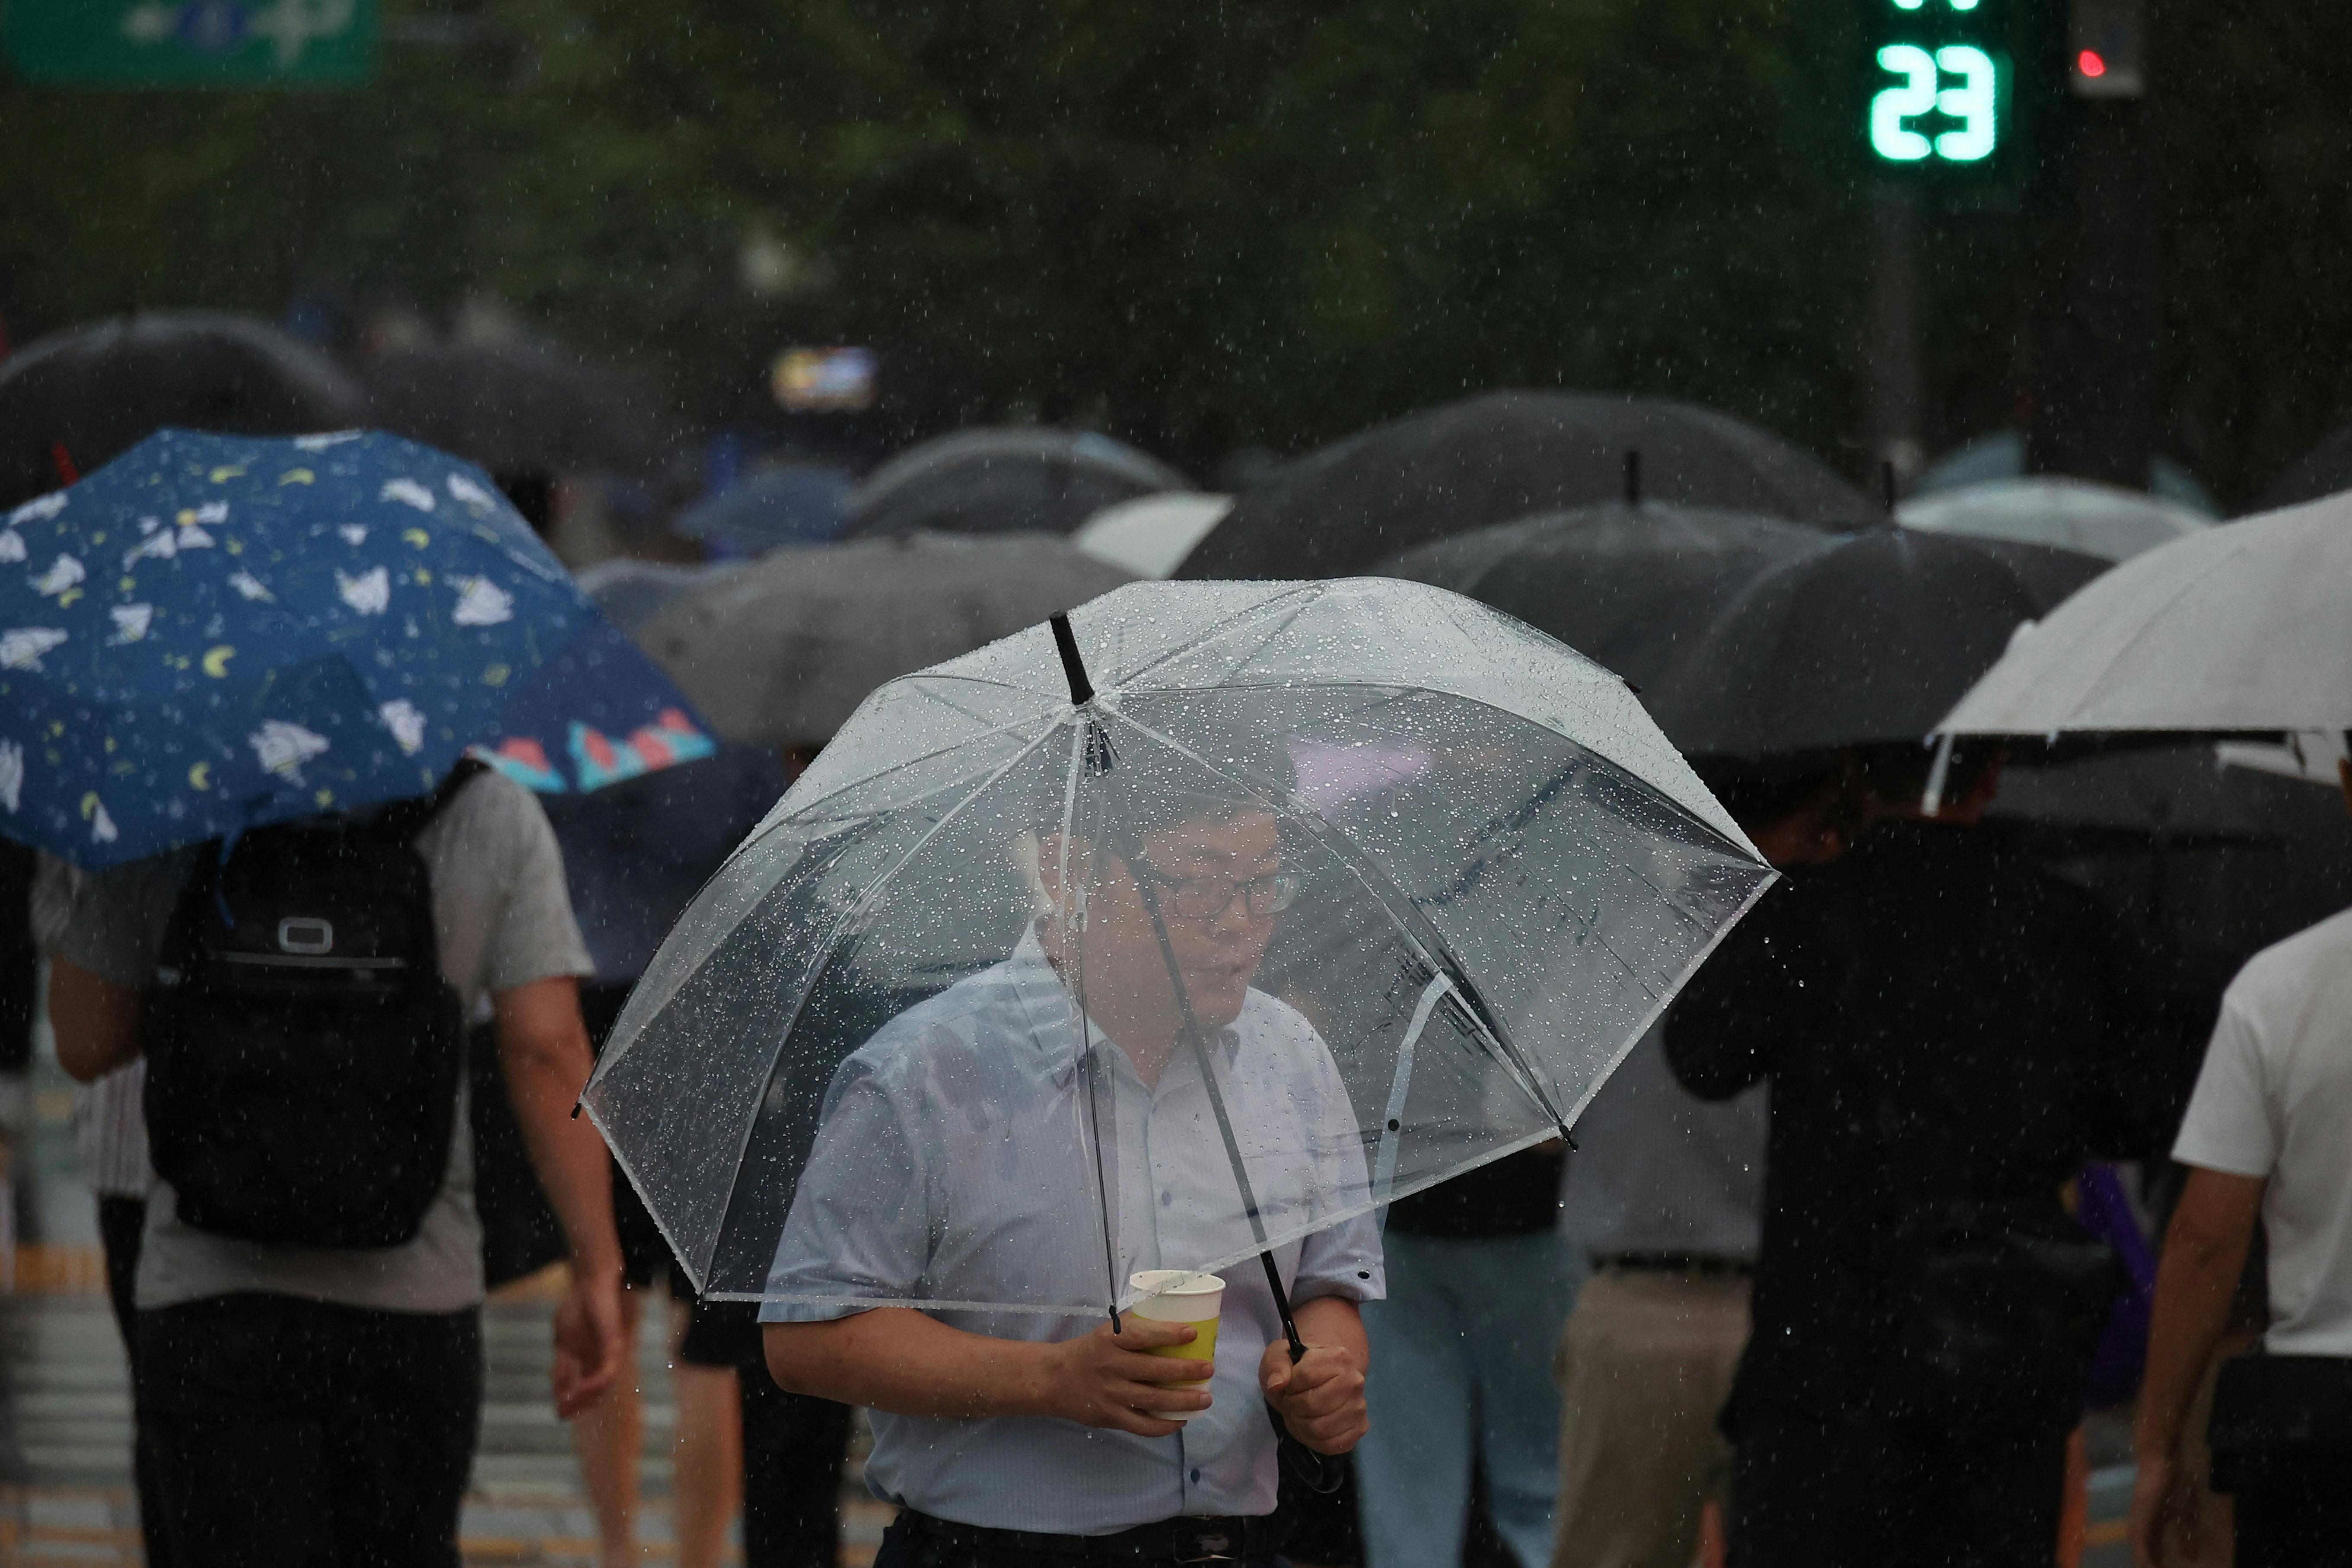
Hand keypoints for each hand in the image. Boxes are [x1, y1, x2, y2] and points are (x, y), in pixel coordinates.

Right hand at [551, 1265, 626, 1419]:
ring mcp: (610, 1352)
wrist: (591, 1282)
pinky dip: (594, 1383)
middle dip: (577, 1405)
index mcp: (590, 1358)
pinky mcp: (614, 1344)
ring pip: (602, 1385)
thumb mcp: (563, 1340)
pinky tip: (580, 1389)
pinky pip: (608, 1370)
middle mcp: (602, 1358)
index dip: (572, 1401)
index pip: (584, 1387)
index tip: (557, 1412)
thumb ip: (563, 1363)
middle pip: (595, 1391)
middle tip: (560, 1415)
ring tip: (566, 1406)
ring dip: (584, 1398)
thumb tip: (557, 1387)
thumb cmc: (578, 1307)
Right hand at [1036, 1317, 1211, 1436]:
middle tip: (1209, 1369)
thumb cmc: (1089, 1351)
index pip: (1141, 1335)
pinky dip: (1164, 1426)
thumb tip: (1173, 1320)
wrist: (1054, 1380)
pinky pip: (1142, 1426)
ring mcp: (1111, 1395)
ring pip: (1153, 1400)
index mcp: (1109, 1341)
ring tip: (1205, 1398)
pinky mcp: (1111, 1418)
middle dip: (1185, 1370)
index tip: (1191, 1333)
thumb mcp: (1106, 1333)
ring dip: (1183, 1401)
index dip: (1168, 1334)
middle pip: (1153, 1370)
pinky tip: (1181, 1421)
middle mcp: (1110, 1367)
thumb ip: (1134, 1328)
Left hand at [1260, 1335, 1367, 1453]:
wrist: (1318, 1382)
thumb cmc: (1297, 1370)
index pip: (1306, 1375)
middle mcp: (1355, 1381)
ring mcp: (1359, 1406)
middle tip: (1292, 1402)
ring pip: (1320, 1428)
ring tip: (1301, 1414)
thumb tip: (1277, 1385)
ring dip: (1301, 1425)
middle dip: (1294, 1407)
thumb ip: (1276, 1367)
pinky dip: (1313, 1440)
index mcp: (1338, 1357)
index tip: (1289, 1385)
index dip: (1290, 1385)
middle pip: (1313, 1404)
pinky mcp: (1359, 1429)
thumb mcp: (1279, 1358)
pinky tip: (1312, 1426)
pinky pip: (1331, 1444)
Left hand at [2130, 1451, 2200, 1567]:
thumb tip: (2192, 1557)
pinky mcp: (2138, 1523)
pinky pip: (2139, 1548)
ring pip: (2140, 1553)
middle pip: (2146, 1553)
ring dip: (2146, 1564)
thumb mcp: (2187, 1517)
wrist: (2163, 1467)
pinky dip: (2143, 1559)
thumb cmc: (2175, 1488)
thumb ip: (2188, 1536)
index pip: (2154, 1550)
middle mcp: (2142, 1527)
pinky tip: (2147, 1567)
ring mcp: (2138, 1525)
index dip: (2159, 1561)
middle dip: (2152, 1564)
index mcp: (2153, 1525)